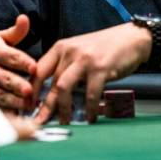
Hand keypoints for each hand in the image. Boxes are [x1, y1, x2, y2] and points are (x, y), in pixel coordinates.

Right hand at [0, 15, 36, 109]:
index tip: (34, 68)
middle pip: (7, 80)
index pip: (13, 57)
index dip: (25, 63)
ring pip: (1, 97)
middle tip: (32, 91)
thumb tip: (25, 18)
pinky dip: (6, 114)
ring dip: (17, 103)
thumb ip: (15, 32)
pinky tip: (18, 116)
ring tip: (30, 105)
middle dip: (21, 86)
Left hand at [31, 23, 150, 123]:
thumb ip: (65, 65)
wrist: (131, 38)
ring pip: (63, 87)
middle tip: (40, 121)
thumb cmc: (106, 47)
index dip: (31, 90)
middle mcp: (70, 51)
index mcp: (61, 47)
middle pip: (50, 82)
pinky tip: (91, 117)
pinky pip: (90, 94)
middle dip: (44, 106)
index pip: (38, 70)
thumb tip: (51, 91)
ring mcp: (85, 59)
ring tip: (65, 121)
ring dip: (63, 108)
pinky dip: (89, 109)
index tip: (29, 106)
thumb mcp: (79, 50)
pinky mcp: (101, 68)